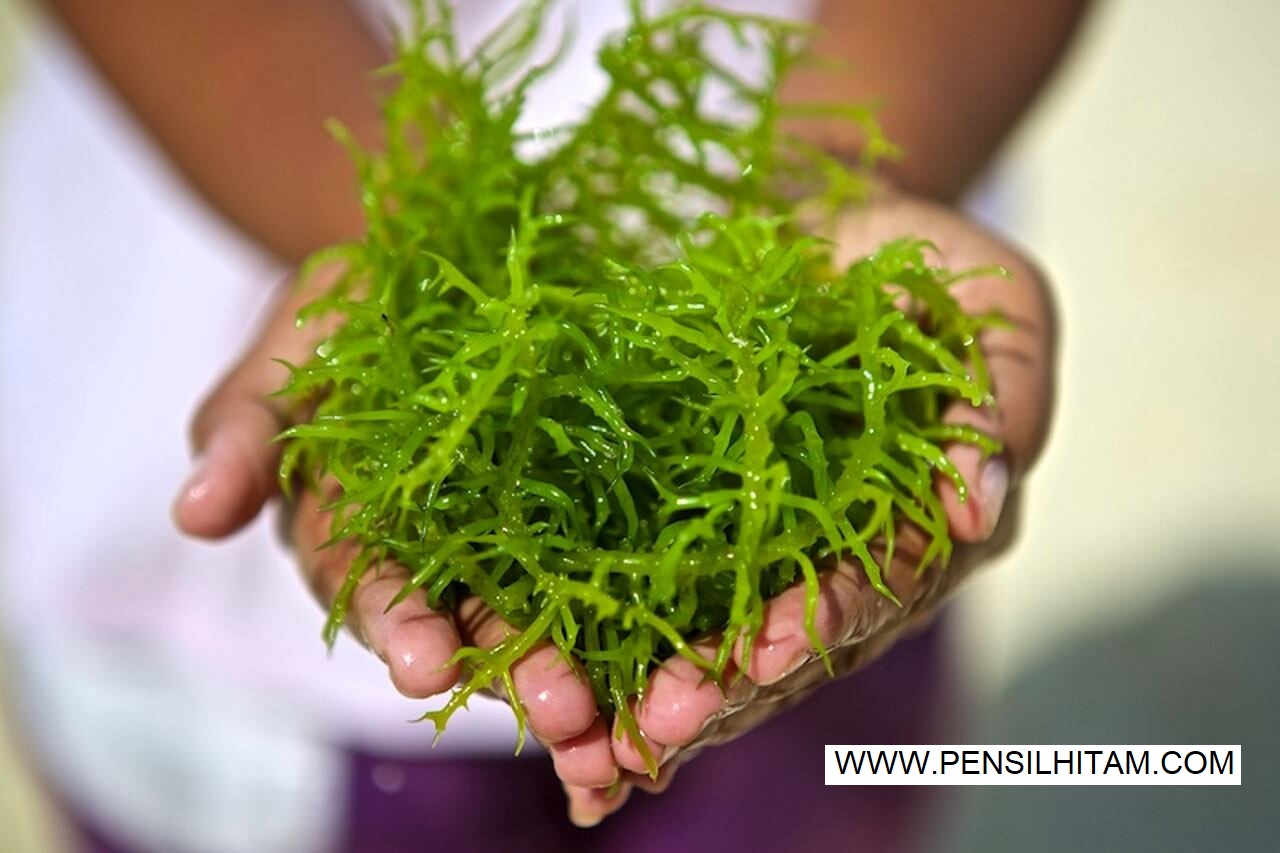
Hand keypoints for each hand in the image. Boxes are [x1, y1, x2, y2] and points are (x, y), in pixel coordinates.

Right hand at [170, 266, 622, 796]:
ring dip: (581, 662)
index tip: (424, 664)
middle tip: (558, 713)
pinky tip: (681, 646)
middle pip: (473, 626)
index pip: (374, 593)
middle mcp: (438, 555)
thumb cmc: (348, 314)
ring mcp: (515, 536)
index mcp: (357, 536)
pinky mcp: (584, 508)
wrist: (441, 261)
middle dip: (511, 671)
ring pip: (547, 611)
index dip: (400, 628)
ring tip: (619, 704)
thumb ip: (245, 434)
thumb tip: (190, 515)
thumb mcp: (287, 354)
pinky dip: (638, 607)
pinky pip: (611, 562)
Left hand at [567, 191, 1056, 823]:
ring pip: (715, 634)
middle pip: (785, 641)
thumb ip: (998, 405)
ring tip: (596, 738)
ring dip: (659, 686)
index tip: (763, 656)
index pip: (873, 590)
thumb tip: (977, 507)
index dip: (821, 625)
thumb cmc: (922, 262)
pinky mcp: (695, 516)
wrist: (827, 221)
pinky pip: (653, 583)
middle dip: (723, 689)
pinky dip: (612, 632)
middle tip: (658, 729)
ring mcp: (766, 544)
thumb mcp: (992, 311)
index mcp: (923, 526)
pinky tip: (561, 679)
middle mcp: (844, 557)